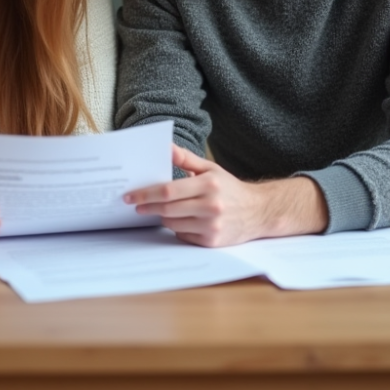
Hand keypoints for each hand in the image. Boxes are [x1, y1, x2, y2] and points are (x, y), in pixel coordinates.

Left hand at [123, 145, 327, 246]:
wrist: (258, 212)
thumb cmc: (230, 188)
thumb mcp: (211, 169)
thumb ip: (186, 159)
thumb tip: (165, 148)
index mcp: (209, 185)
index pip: (168, 191)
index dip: (146, 194)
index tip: (131, 196)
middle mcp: (211, 206)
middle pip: (167, 209)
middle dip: (147, 207)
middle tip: (135, 205)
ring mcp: (212, 226)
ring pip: (172, 224)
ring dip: (163, 217)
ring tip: (162, 210)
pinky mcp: (211, 241)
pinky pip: (183, 235)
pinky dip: (178, 228)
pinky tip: (182, 220)